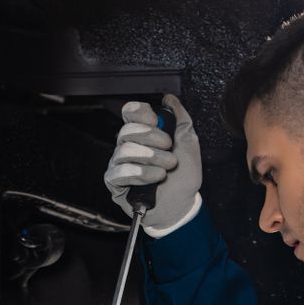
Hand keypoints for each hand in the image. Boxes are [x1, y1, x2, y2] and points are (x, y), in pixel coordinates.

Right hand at [104, 93, 202, 235]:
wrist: (181, 205)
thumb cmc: (182, 178)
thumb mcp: (189, 145)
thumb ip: (181, 120)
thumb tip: (169, 99)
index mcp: (143, 134)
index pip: (130, 112)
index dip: (141, 113)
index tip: (156, 121)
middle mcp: (127, 146)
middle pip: (127, 130)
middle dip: (153, 138)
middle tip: (170, 151)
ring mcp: (119, 164)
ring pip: (124, 150)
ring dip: (151, 158)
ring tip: (166, 168)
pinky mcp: (114, 182)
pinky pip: (120, 172)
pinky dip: (141, 173)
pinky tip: (155, 177)